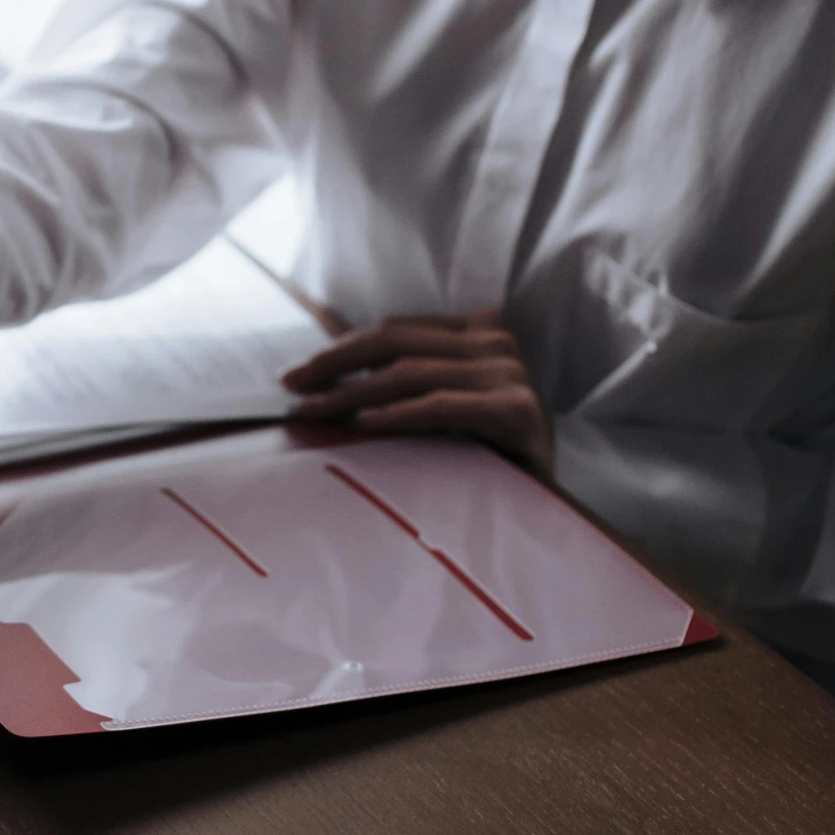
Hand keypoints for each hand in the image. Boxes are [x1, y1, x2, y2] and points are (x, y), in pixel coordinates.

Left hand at [283, 307, 553, 473]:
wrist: (542, 504)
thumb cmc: (479, 452)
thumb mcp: (436, 404)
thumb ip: (396, 380)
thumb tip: (319, 378)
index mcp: (475, 330)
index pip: (393, 331)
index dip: (338, 350)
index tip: (293, 376)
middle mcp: (496, 342)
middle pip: (395, 343)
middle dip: (335, 365)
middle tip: (291, 389)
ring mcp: (510, 374)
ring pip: (411, 372)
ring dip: (353, 393)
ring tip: (314, 412)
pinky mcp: (519, 411)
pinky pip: (443, 406)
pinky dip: (400, 413)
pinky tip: (364, 423)